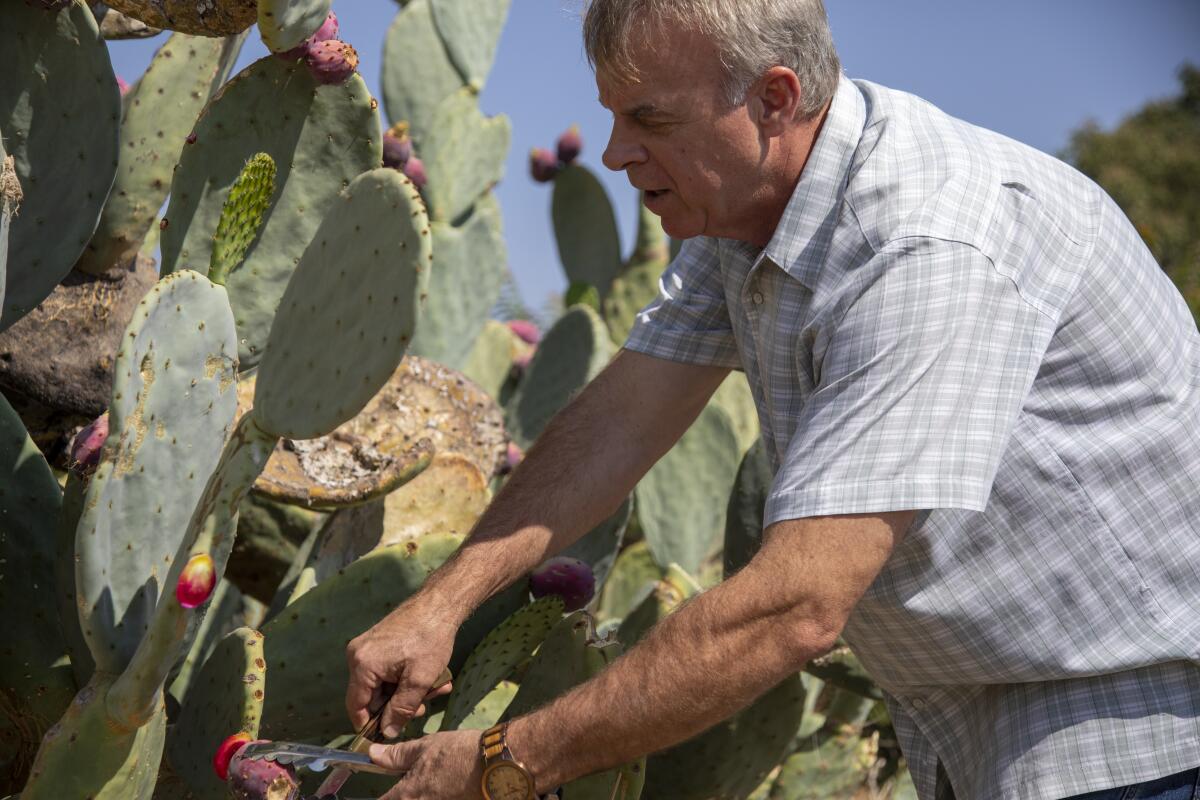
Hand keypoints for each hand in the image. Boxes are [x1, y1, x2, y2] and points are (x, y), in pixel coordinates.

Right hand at [345, 598, 457, 736]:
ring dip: (406, 690)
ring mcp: (366, 646)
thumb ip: (401, 709)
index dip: (370, 724)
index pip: (356, 706)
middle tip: (423, 706)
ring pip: (382, 683)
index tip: (388, 733)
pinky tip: (429, 676)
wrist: (439, 603)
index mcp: (362, 664)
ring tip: (436, 687)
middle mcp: (357, 655)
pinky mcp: (377, 642)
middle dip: (398, 704)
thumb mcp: (419, 680)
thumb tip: (387, 732)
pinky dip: (405, 676)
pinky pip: (386, 669)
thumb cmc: (430, 639)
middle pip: (371, 695)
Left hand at [368, 730, 483, 799]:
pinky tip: (444, 788)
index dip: (382, 796)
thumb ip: (397, 755)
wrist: (496, 763)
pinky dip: (437, 796)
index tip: (385, 791)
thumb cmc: (458, 752)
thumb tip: (372, 754)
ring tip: (433, 783)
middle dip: (402, 795)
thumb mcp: (425, 747)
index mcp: (408, 795)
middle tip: (416, 782)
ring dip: (421, 795)